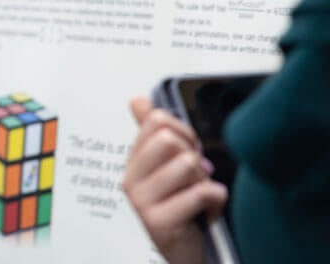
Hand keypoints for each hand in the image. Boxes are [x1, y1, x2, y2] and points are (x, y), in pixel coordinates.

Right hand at [121, 95, 227, 263]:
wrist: (184, 255)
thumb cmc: (179, 210)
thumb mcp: (164, 169)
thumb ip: (149, 133)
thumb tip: (138, 100)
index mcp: (132, 163)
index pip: (156, 122)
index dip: (183, 131)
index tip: (188, 150)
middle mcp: (131, 180)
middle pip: (169, 140)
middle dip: (194, 158)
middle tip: (195, 178)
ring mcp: (142, 202)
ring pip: (186, 164)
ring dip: (205, 181)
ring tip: (200, 197)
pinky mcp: (158, 222)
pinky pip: (201, 193)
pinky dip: (216, 202)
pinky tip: (207, 212)